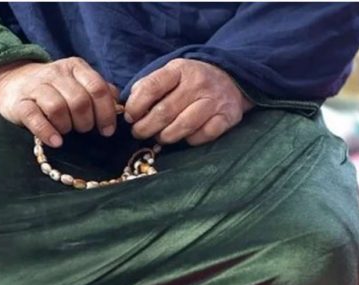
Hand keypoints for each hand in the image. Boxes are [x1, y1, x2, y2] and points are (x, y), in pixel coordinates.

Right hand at [0, 57, 119, 147]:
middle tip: (83, 130)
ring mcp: (36, 87)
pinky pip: (35, 117)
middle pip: (80, 100)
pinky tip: (56, 142)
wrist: (12, 82)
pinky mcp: (19, 103)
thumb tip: (120, 106)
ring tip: (66, 132)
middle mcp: (56, 73)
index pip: (98, 88)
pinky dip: (47, 132)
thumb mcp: (77, 83)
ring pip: (58, 108)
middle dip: (86, 122)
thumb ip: (99, 91)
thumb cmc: (53, 89)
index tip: (108, 130)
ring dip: (67, 126)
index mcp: (75, 67)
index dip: (106, 112)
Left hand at [124, 59, 253, 145]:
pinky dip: (190, 140)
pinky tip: (184, 136)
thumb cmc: (190, 80)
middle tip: (139, 132)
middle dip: (146, 127)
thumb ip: (148, 86)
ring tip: (159, 136)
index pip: (151, 88)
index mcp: (179, 69)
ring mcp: (214, 100)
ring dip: (165, 137)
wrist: (231, 77)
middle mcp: (198, 83)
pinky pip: (203, 135)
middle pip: (164, 112)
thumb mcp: (169, 73)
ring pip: (182, 126)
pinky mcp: (227, 116)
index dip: (135, 106)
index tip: (130, 117)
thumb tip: (128, 107)